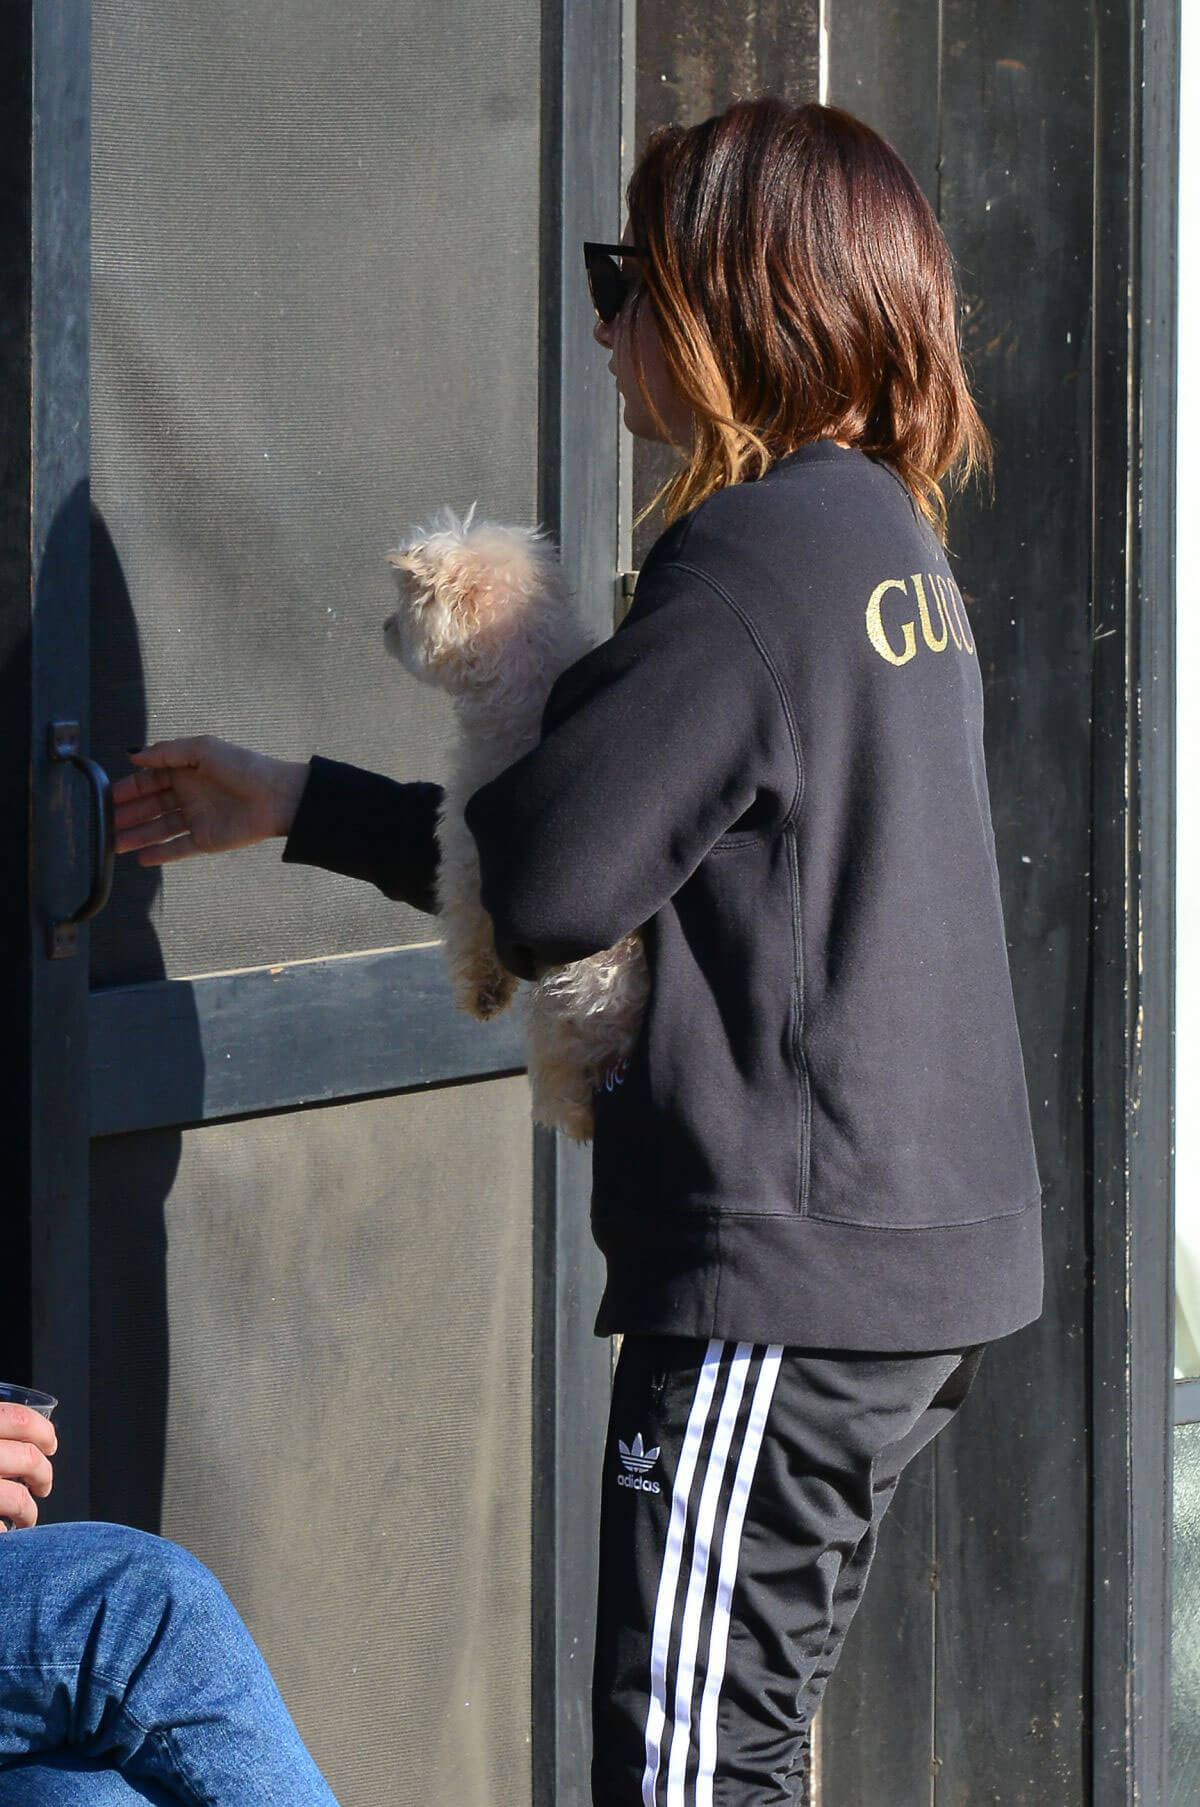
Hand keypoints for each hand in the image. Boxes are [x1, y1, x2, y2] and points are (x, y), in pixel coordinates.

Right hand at [0, 1403, 56, 1530]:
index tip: (50, 1445)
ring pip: (17, 1498)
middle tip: (43, 1486)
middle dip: (43, 1475)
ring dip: (28, 1512)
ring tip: (24, 1518)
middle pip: (28, 1458)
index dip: (42, 1431)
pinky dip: (4, 1531)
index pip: (18, 1418)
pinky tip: (2, 1531)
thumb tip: (25, 1435)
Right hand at [112, 737, 309, 866]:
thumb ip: (167, 752)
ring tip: (114, 844)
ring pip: (159, 829)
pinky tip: (140, 858)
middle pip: (150, 806)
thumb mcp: (202, 749)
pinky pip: (178, 848)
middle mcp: (188, 794)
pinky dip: (160, 854)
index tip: (106, 796)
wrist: (277, 797)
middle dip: (127, 814)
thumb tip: (133, 755)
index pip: (149, 779)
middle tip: (103, 823)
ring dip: (137, 835)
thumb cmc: (242, 767)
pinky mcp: (206, 840)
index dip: (128, 788)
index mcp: (185, 770)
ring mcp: (196, 818)